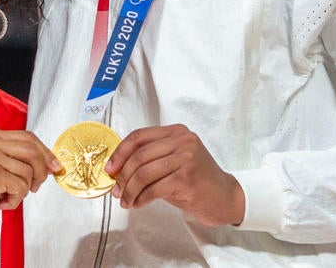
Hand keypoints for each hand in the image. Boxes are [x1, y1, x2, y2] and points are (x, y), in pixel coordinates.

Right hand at [0, 130, 59, 254]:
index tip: (55, 165)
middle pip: (32, 151)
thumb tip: (53, 163)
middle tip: (35, 187)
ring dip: (23, 190)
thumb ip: (24, 159)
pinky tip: (2, 200)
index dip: (45, 152)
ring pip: (27, 172)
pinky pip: (20, 186)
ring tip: (7, 194)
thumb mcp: (3, 167)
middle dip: (41, 172)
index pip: (28, 137)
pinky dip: (16, 199)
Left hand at [104, 124, 244, 226]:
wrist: (225, 197)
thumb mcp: (175, 161)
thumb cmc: (197, 180)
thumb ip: (152, 158)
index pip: (139, 136)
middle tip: (116, 191)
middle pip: (139, 155)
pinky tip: (138, 204)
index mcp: (177, 132)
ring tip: (126, 201)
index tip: (110, 168)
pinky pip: (153, 189)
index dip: (120, 152)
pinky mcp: (186, 179)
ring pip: (143, 173)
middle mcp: (183, 141)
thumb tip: (118, 168)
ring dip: (129, 190)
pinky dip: (140, 198)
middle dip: (122, 176)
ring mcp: (186, 159)